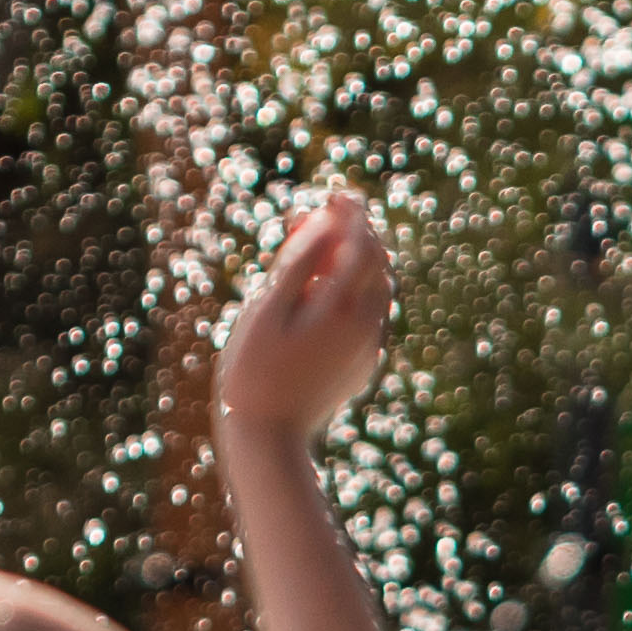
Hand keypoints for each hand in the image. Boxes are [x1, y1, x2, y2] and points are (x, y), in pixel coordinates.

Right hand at [218, 188, 392, 447]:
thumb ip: (298, 263)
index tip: (333, 194)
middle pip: (376, 263)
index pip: (362, 243)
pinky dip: (355, 290)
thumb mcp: (267, 308)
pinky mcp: (362, 364)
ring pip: (378, 289)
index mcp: (343, 307)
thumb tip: (325, 222)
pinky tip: (328, 286)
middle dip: (354, 233)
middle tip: (323, 214)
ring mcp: (368, 348)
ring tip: (323, 244)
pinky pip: (370, 315)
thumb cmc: (253, 368)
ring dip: (356, 261)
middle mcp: (366, 326)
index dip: (350, 215)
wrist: (268, 436)